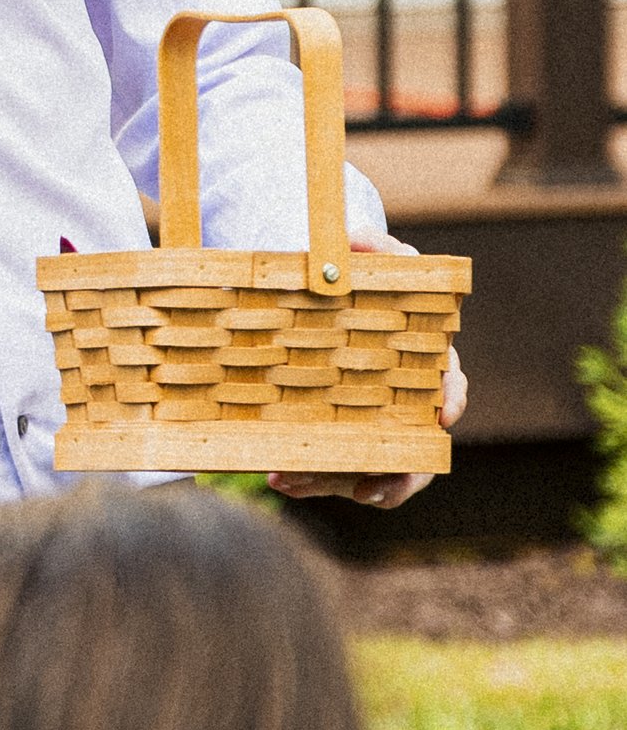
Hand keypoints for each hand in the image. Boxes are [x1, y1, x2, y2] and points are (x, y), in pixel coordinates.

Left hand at [266, 231, 466, 511]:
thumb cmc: (357, 277)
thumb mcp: (365, 254)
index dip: (450, 402)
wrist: (322, 297)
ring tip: (293, 483)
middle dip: (396, 477)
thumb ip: (367, 245)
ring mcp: (377, 423)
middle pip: (416, 450)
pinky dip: (310, 477)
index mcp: (425, 360)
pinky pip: (336, 467)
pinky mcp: (343, 435)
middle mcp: (406, 401)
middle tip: (365, 490)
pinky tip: (278, 477)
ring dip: (336, 483)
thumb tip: (355, 239)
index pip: (451, 386)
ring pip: (371, 467)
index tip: (441, 418)